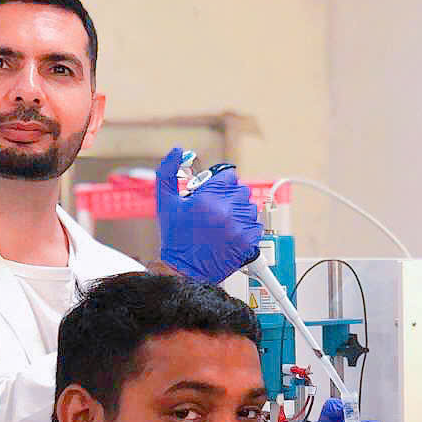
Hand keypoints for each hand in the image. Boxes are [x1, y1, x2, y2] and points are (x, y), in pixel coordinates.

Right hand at [155, 146, 262, 282]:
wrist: (184, 271)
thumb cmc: (175, 239)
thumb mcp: (165, 202)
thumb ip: (168, 172)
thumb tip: (177, 150)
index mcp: (208, 199)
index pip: (229, 176)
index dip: (220, 183)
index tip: (215, 191)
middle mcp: (226, 212)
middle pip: (241, 190)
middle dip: (230, 196)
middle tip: (217, 208)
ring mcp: (238, 228)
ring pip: (250, 207)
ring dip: (239, 211)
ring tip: (224, 221)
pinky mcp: (247, 243)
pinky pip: (256, 225)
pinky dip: (247, 227)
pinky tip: (232, 232)